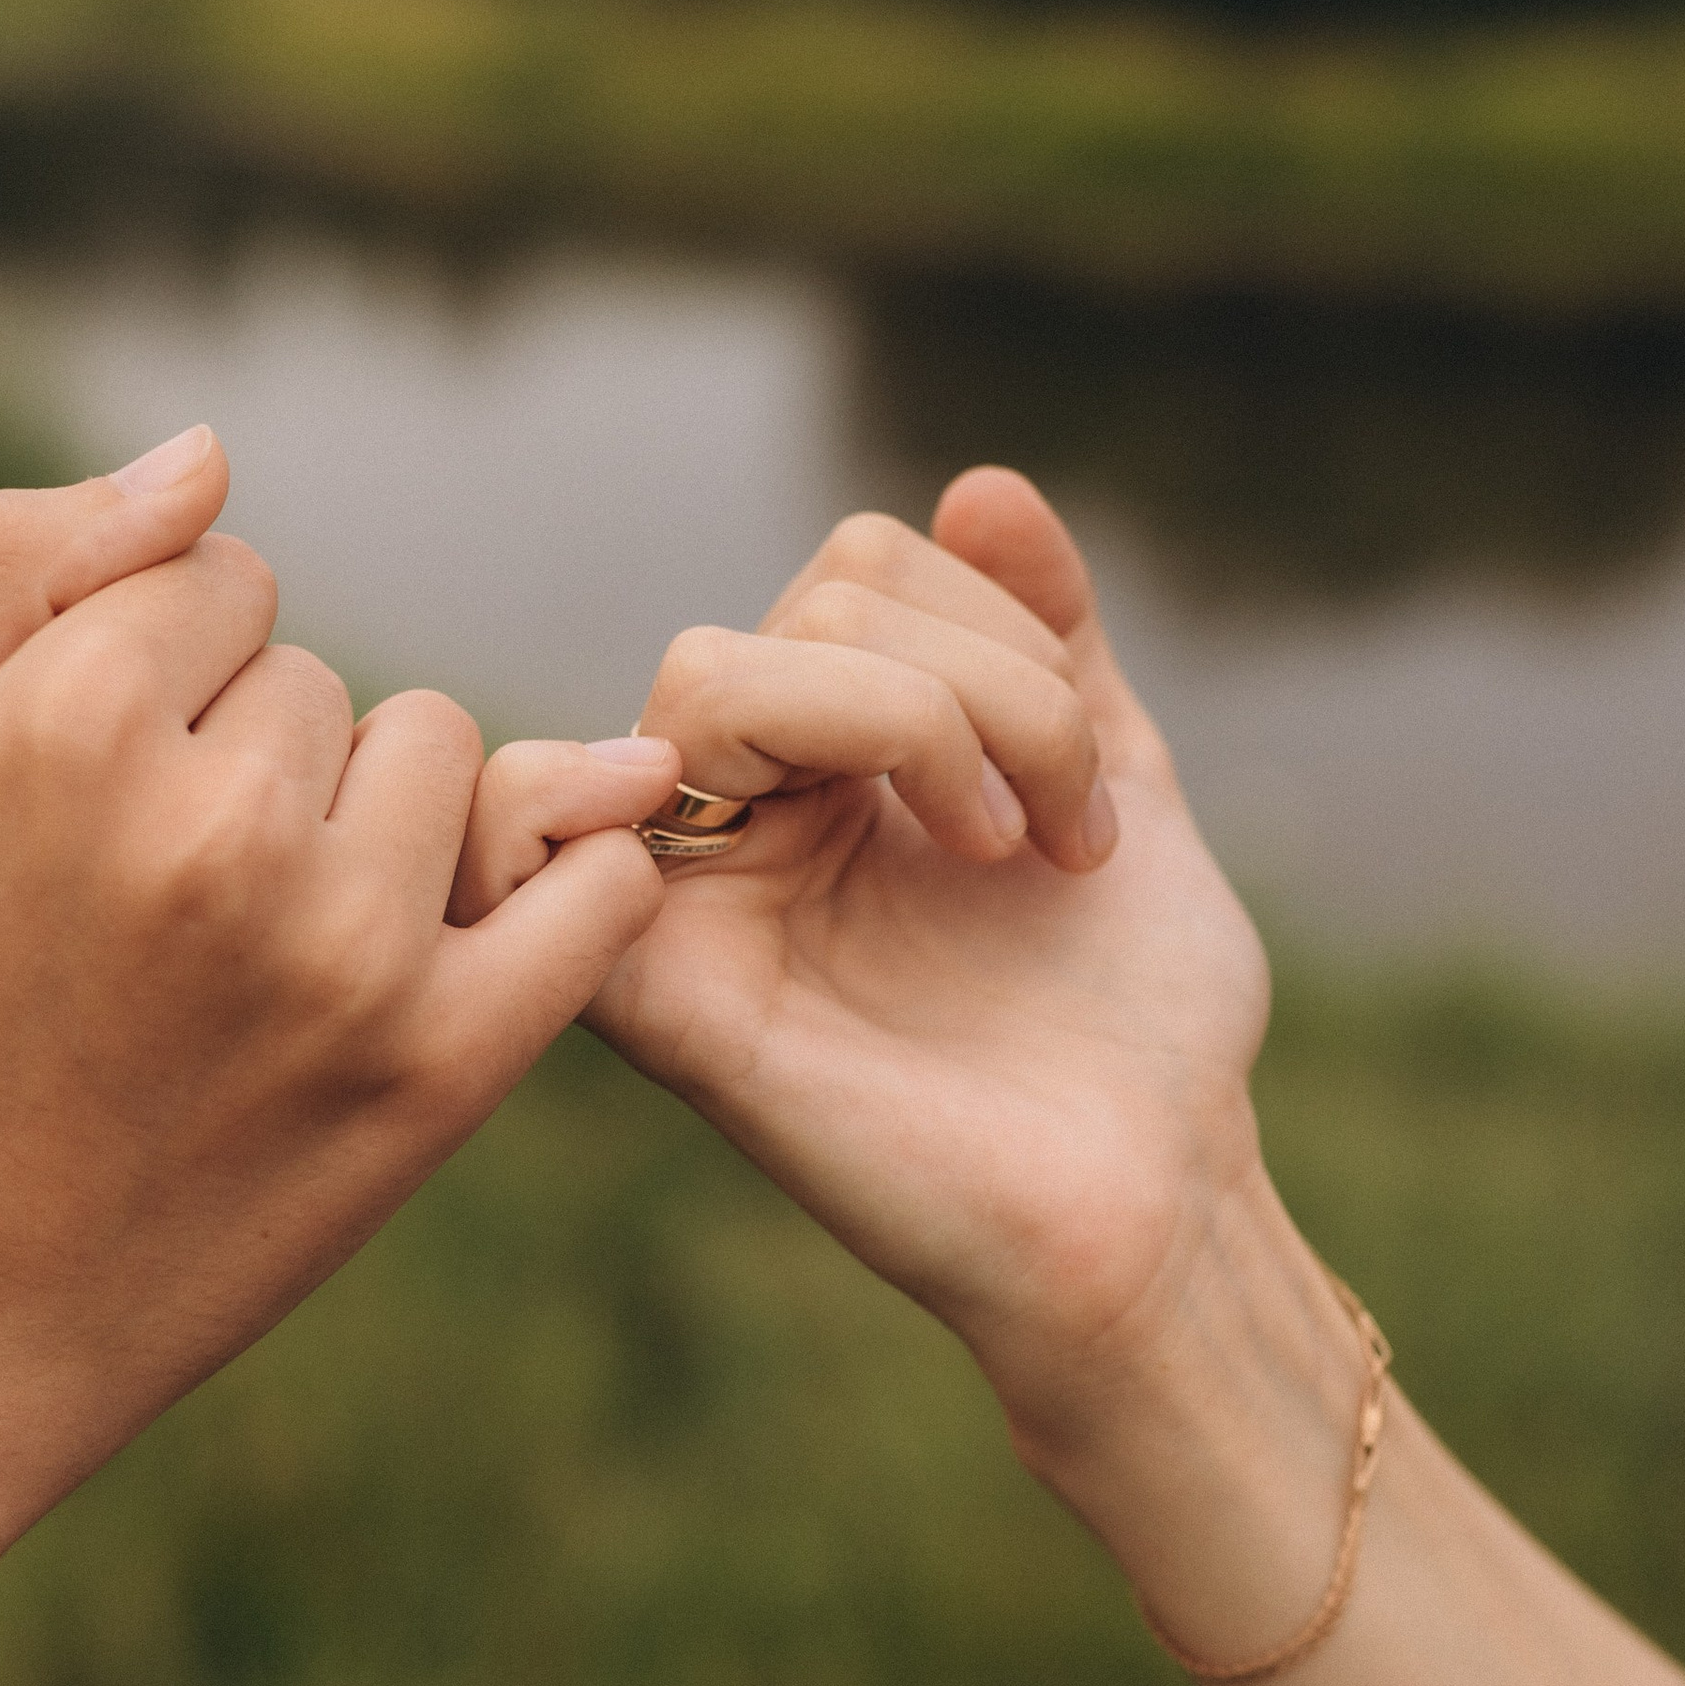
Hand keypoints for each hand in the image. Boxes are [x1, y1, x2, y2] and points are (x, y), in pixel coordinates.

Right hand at [0, 433, 674, 1575]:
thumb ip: (17, 566)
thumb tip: (210, 454)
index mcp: (70, 728)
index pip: (219, 573)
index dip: (160, 664)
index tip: (103, 778)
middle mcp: (221, 829)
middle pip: (318, 676)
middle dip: (249, 752)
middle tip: (157, 895)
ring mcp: (345, 954)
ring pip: (438, 758)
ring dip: (371, 818)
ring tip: (258, 940)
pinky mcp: (439, 1071)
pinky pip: (591, 893)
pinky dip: (572, 879)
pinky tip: (494, 915)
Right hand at [586, 471, 1272, 1449]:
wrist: (1154, 1203)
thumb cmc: (1133, 1026)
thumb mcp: (1113, 782)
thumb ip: (1049, 636)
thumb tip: (976, 481)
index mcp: (836, 762)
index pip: (852, 570)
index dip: (993, 628)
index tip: (1091, 791)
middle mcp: (745, 816)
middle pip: (797, 610)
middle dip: (982, 686)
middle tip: (1060, 834)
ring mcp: (688, 896)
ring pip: (711, 677)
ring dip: (912, 719)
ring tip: (1005, 848)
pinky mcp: (651, 990)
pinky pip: (530, 827)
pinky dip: (602, 787)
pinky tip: (806, 840)